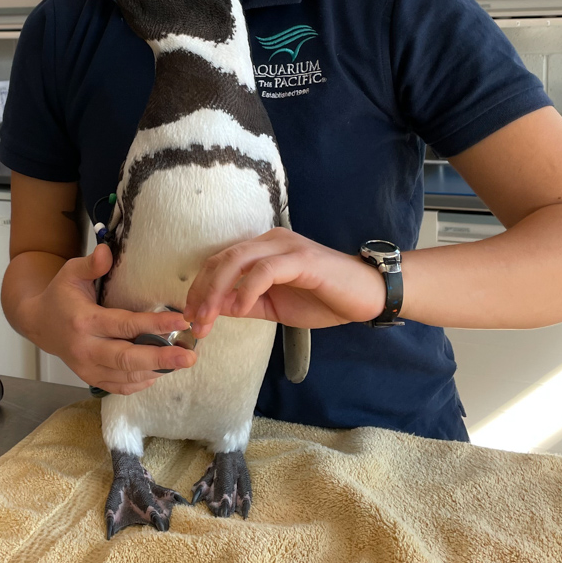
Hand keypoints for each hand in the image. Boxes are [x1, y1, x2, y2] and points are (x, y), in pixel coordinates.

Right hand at [24, 244, 195, 394]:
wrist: (38, 323)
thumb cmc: (60, 295)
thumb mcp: (70, 273)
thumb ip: (91, 264)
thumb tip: (107, 251)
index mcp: (84, 322)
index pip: (124, 325)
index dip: (155, 324)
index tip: (182, 321)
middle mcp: (85, 349)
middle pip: (128, 359)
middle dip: (162, 359)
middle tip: (189, 356)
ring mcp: (87, 368)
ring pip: (126, 376)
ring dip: (157, 371)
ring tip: (182, 361)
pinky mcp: (90, 379)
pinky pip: (119, 387)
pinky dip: (141, 383)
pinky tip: (159, 372)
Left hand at [182, 228, 386, 336]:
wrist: (369, 295)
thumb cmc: (325, 298)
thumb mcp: (275, 306)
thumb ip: (247, 303)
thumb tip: (216, 310)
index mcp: (262, 250)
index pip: (219, 262)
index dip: (199, 288)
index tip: (191, 318)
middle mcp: (270, 241)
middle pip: (221, 259)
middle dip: (201, 291)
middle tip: (194, 321)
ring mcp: (286, 247)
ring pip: (237, 260)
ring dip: (216, 291)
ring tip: (208, 318)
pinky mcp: (301, 259)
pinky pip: (265, 270)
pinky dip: (246, 289)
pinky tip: (239, 310)